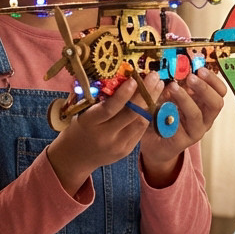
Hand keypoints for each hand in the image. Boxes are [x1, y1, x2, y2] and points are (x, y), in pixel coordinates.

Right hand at [45, 75, 151, 194]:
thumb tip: (119, 76)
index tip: (134, 79)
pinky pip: (140, 130)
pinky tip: (152, 100)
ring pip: (140, 122)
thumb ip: (98, 98)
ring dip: (151, 102)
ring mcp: (118, 145)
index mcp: (89, 123)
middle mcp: (105, 136)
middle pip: (130, 114)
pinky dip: (147, 113)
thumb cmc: (78, 127)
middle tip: (154, 76)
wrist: (76, 157)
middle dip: (145, 93)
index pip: (109, 108)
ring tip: (158, 85)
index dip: (123, 94)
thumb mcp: (81, 112)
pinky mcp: (127, 150)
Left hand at [139, 67, 227, 185]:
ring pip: (197, 114)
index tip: (201, 68)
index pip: (219, 91)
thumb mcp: (171, 94)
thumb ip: (176, 81)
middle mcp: (205, 118)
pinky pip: (177, 127)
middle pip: (216, 103)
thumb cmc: (164, 114)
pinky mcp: (182, 141)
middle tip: (190, 77)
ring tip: (172, 87)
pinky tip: (161, 106)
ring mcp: (195, 130)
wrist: (154, 142)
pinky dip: (169, 114)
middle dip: (204, 88)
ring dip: (185, 99)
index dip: (213, 79)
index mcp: (205, 104)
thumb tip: (177, 64)